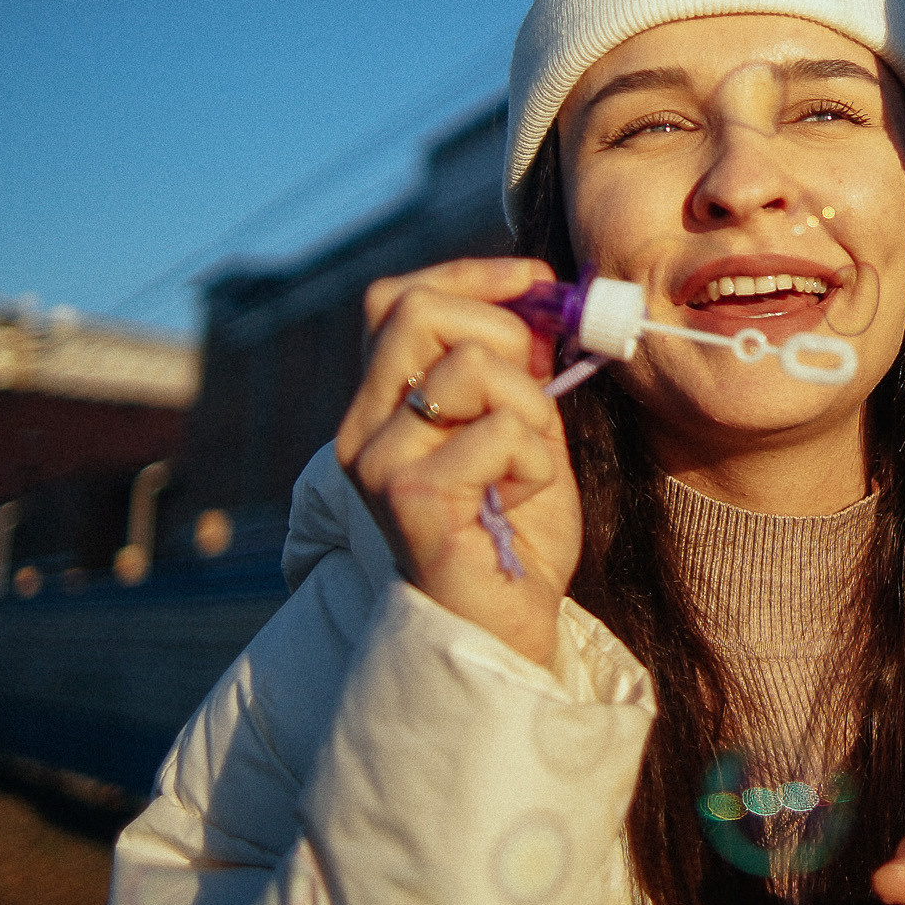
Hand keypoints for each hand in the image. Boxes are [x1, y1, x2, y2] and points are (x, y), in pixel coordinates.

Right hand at [337, 258, 582, 665]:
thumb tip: (542, 296)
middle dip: (502, 330)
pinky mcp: (410, 499)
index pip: (396, 300)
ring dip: (530, 405)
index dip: (470, 275)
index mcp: (381, 407)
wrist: (505, 629)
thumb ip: (520, 368)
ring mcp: (377, 464)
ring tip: (528, 461)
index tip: (536, 284)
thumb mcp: (523, 429)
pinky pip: (501, 432)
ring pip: (470, 367)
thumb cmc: (515, 532)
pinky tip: (522, 500)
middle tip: (535, 386)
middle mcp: (362, 430)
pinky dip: (538, 461)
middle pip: (415, 310)